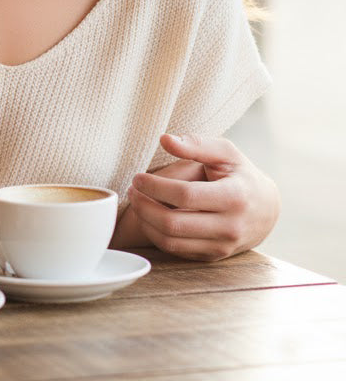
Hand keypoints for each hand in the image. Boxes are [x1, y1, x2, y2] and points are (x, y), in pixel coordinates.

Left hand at [124, 133, 279, 260]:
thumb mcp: (225, 152)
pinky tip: (148, 216)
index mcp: (234, 197)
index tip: (137, 177)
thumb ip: (196, 145)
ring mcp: (222, 246)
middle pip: (173, 223)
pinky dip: (156, 234)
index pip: (185, 195)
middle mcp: (229, 227)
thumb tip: (165, 139)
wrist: (266, 209)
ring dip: (146, 222)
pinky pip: (176, 251)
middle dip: (144, 206)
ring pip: (171, 242)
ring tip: (136, 201)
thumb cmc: (240, 174)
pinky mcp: (213, 257)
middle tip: (131, 190)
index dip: (155, 186)